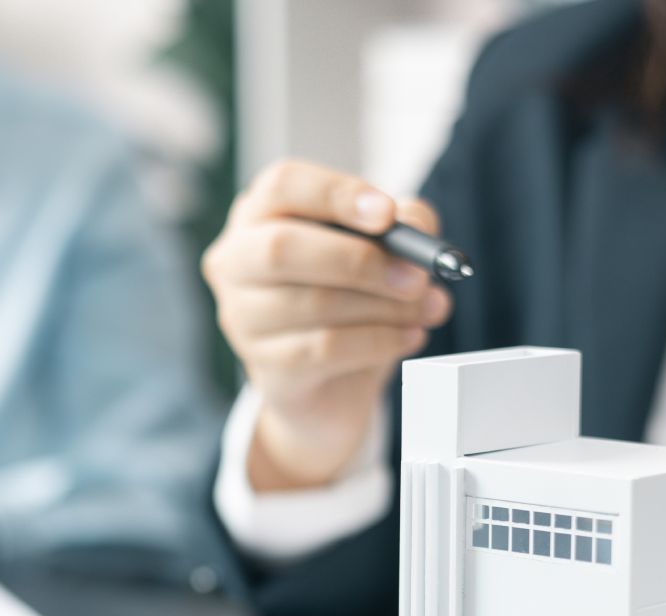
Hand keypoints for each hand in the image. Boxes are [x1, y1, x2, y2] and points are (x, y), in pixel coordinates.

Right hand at [201, 159, 452, 490]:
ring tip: (429, 309)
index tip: (388, 214)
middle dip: (358, 260)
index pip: (281, 185)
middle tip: (417, 276)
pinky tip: (410, 337)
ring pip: (312, 303)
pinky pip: (325, 349)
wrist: (334, 379)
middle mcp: (236, 261)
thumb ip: (403, 227)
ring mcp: (243, 319)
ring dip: (384, 306)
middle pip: (281, 247)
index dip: (335, 195)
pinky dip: (379, 342)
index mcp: (259, 214)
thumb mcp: (382, 249)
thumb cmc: (351, 296)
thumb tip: (415, 229)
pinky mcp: (267, 367)